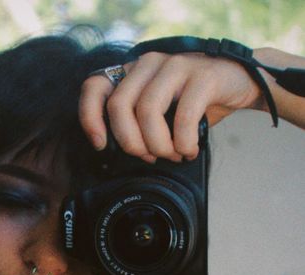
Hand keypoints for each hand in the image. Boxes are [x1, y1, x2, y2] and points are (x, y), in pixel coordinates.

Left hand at [79, 51, 263, 162]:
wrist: (238, 83)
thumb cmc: (193, 102)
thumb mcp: (159, 112)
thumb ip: (136, 123)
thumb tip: (121, 152)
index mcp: (132, 73)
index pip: (94, 87)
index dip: (89, 117)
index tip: (100, 144)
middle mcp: (148, 64)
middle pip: (119, 106)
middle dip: (130, 142)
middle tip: (148, 156)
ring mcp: (175, 65)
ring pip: (147, 111)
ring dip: (158, 145)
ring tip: (172, 154)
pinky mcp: (202, 74)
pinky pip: (183, 116)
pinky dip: (183, 142)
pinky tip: (188, 150)